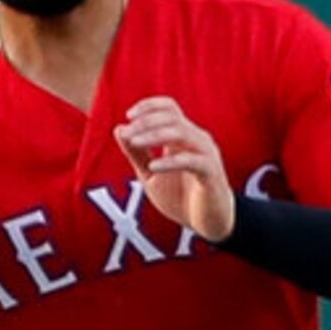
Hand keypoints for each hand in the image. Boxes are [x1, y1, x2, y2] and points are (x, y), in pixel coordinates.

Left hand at [113, 97, 234, 241]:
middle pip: (171, 117)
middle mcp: (196, 140)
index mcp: (183, 137)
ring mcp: (205, 154)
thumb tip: (119, 129)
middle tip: (127, 134)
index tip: (128, 116)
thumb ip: (137, 154)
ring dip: (154, 135)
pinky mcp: (210, 172)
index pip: (169, 108)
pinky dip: (170, 162)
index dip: (149, 106)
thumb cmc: (182, 198)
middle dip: (145, 122)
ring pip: (181, 132)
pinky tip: (154, 167)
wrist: (208, 223)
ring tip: (134, 143)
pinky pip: (191, 160)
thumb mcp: (151, 175)